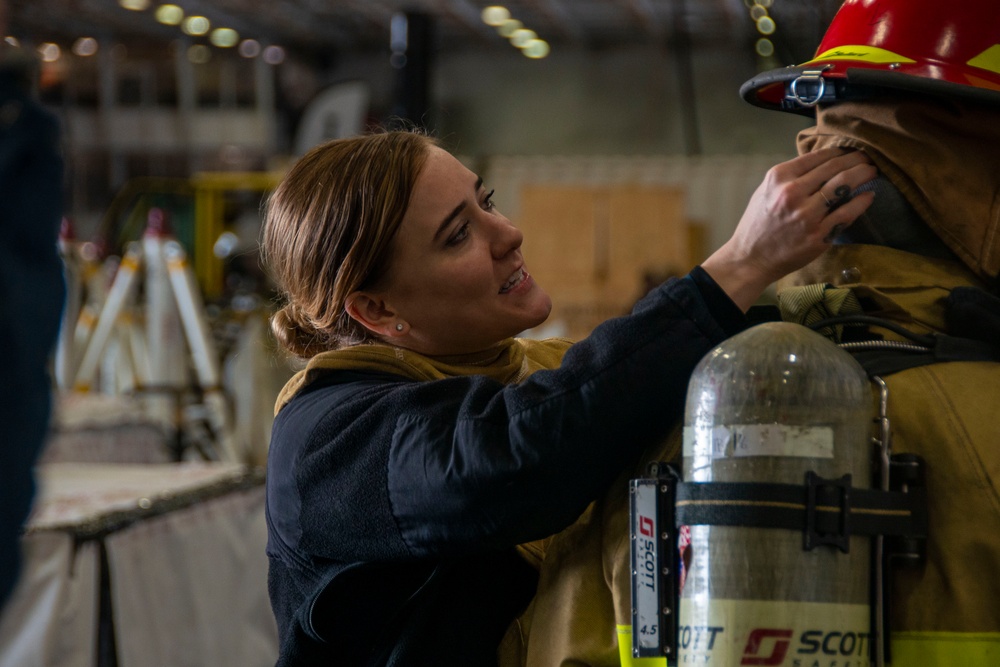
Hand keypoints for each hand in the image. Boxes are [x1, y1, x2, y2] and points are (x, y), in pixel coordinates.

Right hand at [702, 147, 875, 310]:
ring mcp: (807, 215)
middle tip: (867, 158)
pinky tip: (868, 196)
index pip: (818, 156)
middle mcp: (793, 193)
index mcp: (779, 178)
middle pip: (835, 167)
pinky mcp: (818, 235)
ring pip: (844, 184)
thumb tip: (820, 164)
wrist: (751, 259)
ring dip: (863, 174)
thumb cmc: (757, 224)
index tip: (850, 151)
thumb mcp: (765, 191)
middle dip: (856, 159)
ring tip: (871, 172)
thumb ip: (789, 177)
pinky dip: (862, 201)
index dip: (839, 151)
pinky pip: (847, 213)